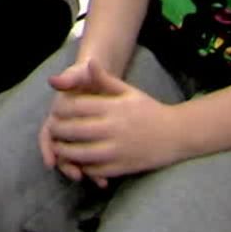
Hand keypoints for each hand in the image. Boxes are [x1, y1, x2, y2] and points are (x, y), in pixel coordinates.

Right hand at [38, 58, 106, 181]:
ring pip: (78, 159)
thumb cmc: (88, 78)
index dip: (47, 149)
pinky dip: (98, 171)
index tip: (50, 162)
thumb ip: (68, 79)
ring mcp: (80, 138)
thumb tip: (54, 80)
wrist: (104, 81)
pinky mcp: (94, 143)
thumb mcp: (79, 76)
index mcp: (58, 116)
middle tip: (76, 175)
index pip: (47, 135)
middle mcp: (66, 130)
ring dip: (86, 171)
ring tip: (97, 181)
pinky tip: (106, 181)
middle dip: (68, 165)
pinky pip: (93, 160)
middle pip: (62, 152)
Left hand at [41, 64, 186, 182]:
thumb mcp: (128, 91)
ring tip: (59, 146)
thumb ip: (105, 79)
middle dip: (58, 131)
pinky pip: (94, 169)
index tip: (55, 111)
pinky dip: (82, 166)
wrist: (177, 134)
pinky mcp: (122, 167)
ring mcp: (117, 150)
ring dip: (65, 151)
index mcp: (113, 107)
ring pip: (80, 153)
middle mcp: (113, 128)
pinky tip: (77, 161)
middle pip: (73, 131)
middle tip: (53, 129)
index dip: (60, 109)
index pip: (75, 107)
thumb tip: (89, 62)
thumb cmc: (149, 109)